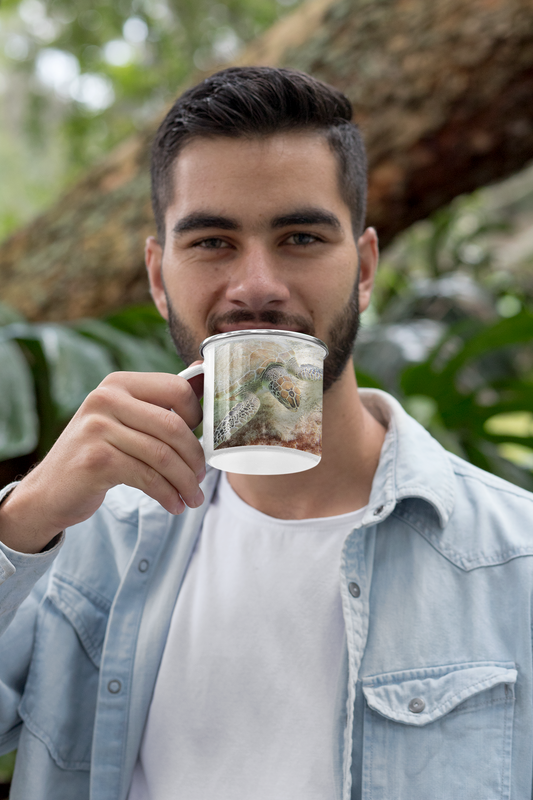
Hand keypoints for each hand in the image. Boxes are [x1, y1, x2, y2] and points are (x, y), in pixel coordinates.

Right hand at [0, 371, 204, 552]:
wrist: (49, 492)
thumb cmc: (97, 454)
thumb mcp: (125, 421)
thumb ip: (159, 402)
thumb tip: (202, 372)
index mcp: (118, 383)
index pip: (176, 388)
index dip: (198, 416)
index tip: (201, 440)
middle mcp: (105, 398)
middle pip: (173, 425)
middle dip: (195, 457)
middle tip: (202, 478)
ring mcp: (98, 428)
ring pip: (163, 455)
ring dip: (185, 482)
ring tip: (193, 497)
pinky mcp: (97, 460)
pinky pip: (148, 478)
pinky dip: (168, 495)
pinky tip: (174, 505)